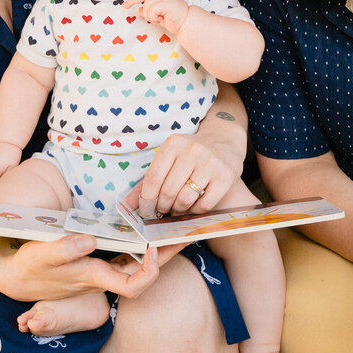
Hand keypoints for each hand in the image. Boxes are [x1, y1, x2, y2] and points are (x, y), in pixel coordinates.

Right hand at [0, 232, 166, 301]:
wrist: (16, 277)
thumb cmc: (29, 266)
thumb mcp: (41, 256)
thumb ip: (63, 249)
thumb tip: (89, 240)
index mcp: (93, 277)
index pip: (133, 287)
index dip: (149, 273)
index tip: (154, 249)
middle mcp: (102, 278)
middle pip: (143, 274)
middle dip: (165, 255)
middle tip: (185, 234)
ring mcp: (101, 272)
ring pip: (137, 265)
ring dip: (156, 250)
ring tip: (173, 229)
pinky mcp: (96, 263)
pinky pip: (126, 257)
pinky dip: (139, 245)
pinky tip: (146, 230)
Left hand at [123, 0, 190, 32]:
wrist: (187, 21)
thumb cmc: (175, 18)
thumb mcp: (159, 14)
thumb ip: (150, 11)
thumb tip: (139, 10)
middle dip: (131, 1)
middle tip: (124, 6)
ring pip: (145, 8)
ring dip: (151, 17)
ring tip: (161, 18)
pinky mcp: (162, 3)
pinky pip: (149, 12)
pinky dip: (154, 19)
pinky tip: (163, 18)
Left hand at [123, 132, 240, 217]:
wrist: (224, 141)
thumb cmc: (191, 154)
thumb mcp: (169, 158)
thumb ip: (148, 181)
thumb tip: (127, 205)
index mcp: (173, 144)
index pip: (153, 178)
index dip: (146, 200)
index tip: (146, 211)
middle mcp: (192, 151)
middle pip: (168, 191)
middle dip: (162, 207)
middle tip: (163, 211)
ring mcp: (210, 163)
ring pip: (185, 199)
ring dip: (177, 211)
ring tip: (176, 209)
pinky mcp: (225, 176)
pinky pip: (204, 204)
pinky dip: (195, 211)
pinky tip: (192, 207)